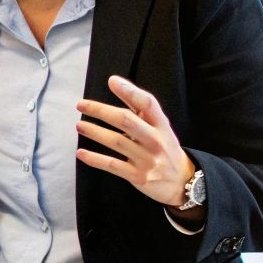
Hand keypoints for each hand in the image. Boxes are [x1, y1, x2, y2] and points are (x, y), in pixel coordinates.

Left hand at [76, 76, 197, 212]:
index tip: (111, 81)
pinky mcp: (138, 177)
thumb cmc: (164, 147)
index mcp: (162, 125)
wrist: (182, 181)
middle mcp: (156, 140)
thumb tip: (114, 81)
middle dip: (101, 110)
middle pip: (126, 120)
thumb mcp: (159, 127)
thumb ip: (139, 107)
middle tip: (81, 105)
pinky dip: (95, 159)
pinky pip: (112, 165)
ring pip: (116, 141)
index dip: (130, 91)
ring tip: (80, 126)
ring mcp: (148, 160)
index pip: (148, 103)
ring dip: (94, 132)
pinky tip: (81, 153)